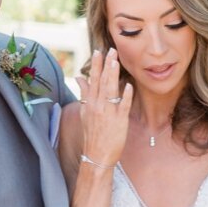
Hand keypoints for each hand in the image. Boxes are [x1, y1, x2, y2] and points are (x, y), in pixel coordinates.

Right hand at [77, 47, 132, 167]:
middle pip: (102, 82)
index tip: (98, 51)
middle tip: (111, 50)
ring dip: (113, 76)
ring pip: (110, 91)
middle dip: (106, 65)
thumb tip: (79, 77)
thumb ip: (84, 93)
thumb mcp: (84, 112)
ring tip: (115, 61)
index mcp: (89, 103)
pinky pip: (122, 106)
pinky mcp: (118, 121)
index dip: (96, 66)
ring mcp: (108, 113)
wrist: (96, 156)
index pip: (93, 80)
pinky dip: (125, 96)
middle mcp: (97, 106)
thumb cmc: (92, 134)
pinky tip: (128, 86)